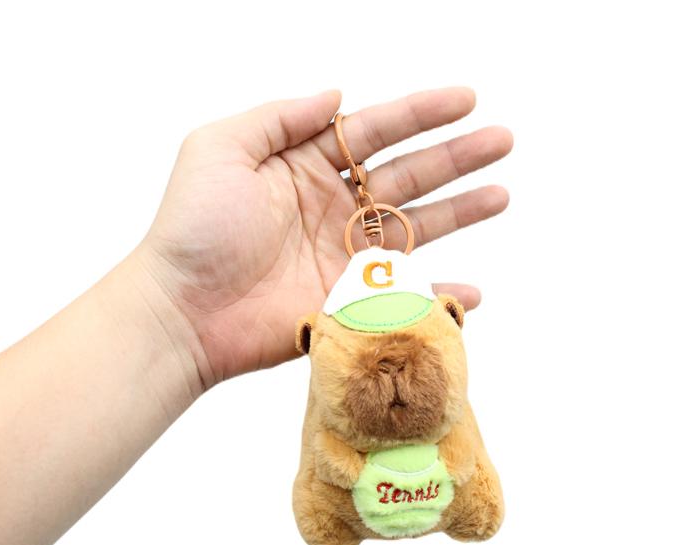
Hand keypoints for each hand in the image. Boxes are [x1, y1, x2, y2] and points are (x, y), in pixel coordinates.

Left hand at [137, 87, 513, 388]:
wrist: (184, 309)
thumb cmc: (194, 227)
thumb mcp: (222, 148)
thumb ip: (280, 117)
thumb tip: (336, 94)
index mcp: (306, 165)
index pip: (377, 132)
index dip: (422, 114)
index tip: (465, 100)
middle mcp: (333, 208)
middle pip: (408, 175)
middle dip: (457, 157)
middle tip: (501, 141)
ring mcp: (344, 256)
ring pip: (416, 228)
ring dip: (461, 211)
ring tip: (501, 193)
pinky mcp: (348, 301)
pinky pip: (404, 296)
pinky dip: (439, 295)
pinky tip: (473, 290)